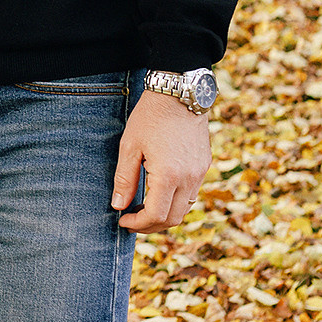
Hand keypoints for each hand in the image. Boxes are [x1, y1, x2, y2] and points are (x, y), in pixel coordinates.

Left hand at [112, 89, 210, 232]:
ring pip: (185, 209)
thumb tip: (118, 206)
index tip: (122, 221)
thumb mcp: (129, 146)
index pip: (156, 215)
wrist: (179, 95)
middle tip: (131, 221)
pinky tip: (158, 195)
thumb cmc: (150, 117)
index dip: (138, 224)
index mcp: (169, 176)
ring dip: (164, 216)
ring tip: (142, 210)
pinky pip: (191, 195)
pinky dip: (175, 202)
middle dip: (150, 226)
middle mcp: (189, 179)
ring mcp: (199, 174)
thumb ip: (124, 179)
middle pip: (173, 219)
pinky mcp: (203, 167)